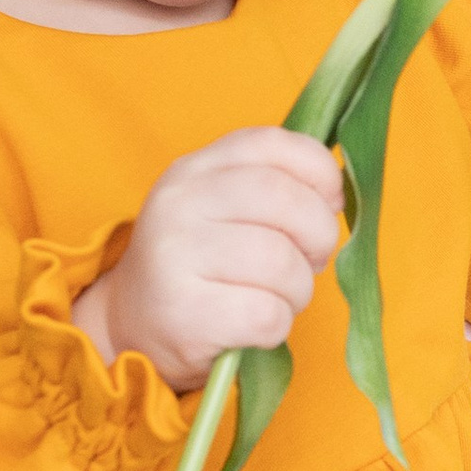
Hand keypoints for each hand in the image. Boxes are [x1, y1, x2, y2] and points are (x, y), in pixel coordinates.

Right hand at [74, 124, 343, 392]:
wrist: (133, 325)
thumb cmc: (201, 266)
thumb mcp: (222, 209)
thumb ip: (273, 187)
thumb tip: (337, 194)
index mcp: (195, 169)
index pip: (270, 144)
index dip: (319, 171)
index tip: (331, 201)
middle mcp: (180, 203)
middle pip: (284, 200)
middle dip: (319, 235)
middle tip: (312, 260)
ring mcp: (176, 257)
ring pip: (282, 263)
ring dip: (299, 289)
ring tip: (278, 297)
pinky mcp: (185, 314)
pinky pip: (268, 315)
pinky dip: (278, 325)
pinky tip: (255, 325)